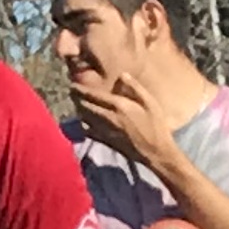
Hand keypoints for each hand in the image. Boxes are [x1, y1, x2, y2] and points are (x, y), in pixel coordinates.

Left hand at [65, 52, 177, 173]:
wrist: (157, 153)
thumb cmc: (156, 126)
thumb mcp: (151, 103)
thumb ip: (135, 88)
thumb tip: (122, 75)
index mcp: (118, 105)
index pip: (92, 94)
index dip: (80, 89)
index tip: (73, 84)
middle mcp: (108, 117)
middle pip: (84, 105)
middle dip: (76, 98)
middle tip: (72, 92)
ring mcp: (105, 130)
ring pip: (84, 118)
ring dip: (79, 109)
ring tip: (77, 103)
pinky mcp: (106, 141)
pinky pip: (89, 131)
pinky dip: (84, 124)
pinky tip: (85, 121)